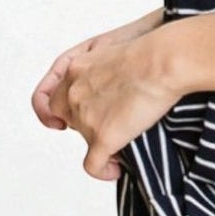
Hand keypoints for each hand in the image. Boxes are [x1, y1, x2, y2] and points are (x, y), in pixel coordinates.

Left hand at [30, 8, 174, 180]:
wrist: (161, 61)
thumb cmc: (150, 49)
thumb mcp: (113, 44)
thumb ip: (101, 64)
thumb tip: (110, 81)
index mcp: (75, 69)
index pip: (53, 97)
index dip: (55, 111)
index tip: (61, 122)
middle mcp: (74, 93)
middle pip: (67, 118)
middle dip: (84, 124)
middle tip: (108, 125)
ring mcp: (86, 116)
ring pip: (84, 139)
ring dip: (99, 144)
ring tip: (120, 146)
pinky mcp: (102, 137)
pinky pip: (92, 165)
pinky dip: (103, 171)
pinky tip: (115, 170)